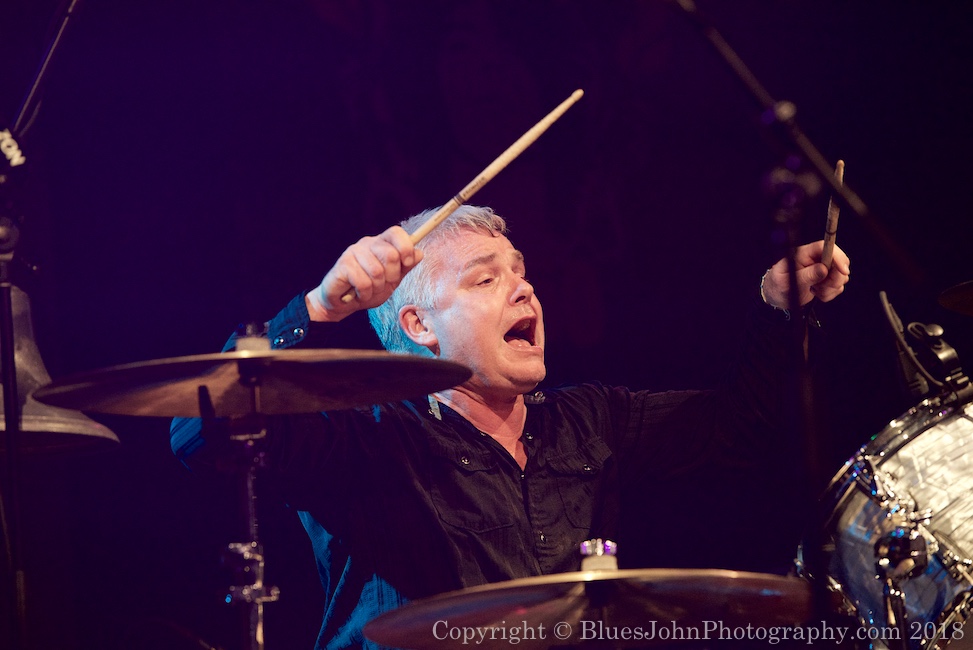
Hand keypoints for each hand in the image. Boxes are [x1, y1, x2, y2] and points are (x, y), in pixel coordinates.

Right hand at [305, 225, 422, 321]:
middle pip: (390, 254)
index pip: (396, 232)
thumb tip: (419, 253)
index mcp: (381, 243)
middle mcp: (367, 243)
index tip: (406, 264)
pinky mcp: (342, 265)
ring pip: (377, 272)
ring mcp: (353, 252)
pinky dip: (364, 294)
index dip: (405, 247)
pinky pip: (363, 282)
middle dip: (391, 276)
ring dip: (376, 288)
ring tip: (369, 290)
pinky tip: (358, 294)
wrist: (342, 304)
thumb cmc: (368, 289)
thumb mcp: (392, 280)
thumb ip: (405, 267)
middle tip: (382, 284)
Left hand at [761, 241, 849, 309]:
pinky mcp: (825, 279)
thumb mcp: (788, 282)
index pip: (824, 246)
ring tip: (814, 291)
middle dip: (834, 278)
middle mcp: (814, 259)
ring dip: (830, 288)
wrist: (777, 297)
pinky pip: (838, 285)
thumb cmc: (777, 286)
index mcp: (802, 254)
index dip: (837, 256)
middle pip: (837, 261)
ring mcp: (821, 269)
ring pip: (840, 275)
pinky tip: (817, 294)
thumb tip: (823, 269)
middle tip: (820, 287)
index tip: (843, 270)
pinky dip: (830, 293)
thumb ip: (806, 276)